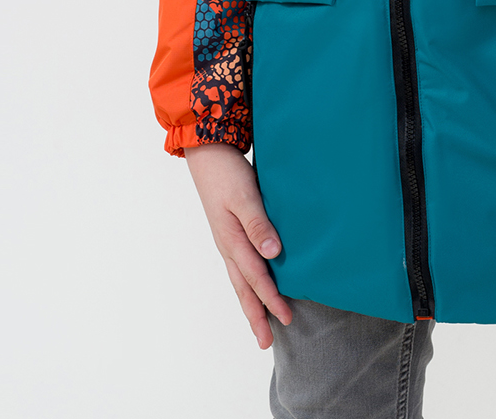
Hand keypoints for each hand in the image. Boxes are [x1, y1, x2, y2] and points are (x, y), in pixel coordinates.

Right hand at [185, 143, 292, 347]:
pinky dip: (248, 282)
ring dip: (251, 303)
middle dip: (256, 315)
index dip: (272, 299)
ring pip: (241, 279)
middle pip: (244, 288)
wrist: (208, 152)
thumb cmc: (227, 173)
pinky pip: (241, 264)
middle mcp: (228, 245)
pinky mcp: (230, 230)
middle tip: (267, 342)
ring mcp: (227, 239)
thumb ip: (258, 224)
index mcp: (232, 240)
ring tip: (261, 325)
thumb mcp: (245, 196)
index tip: (287, 317)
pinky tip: (256, 284)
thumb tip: (273, 255)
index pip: (256, 277)